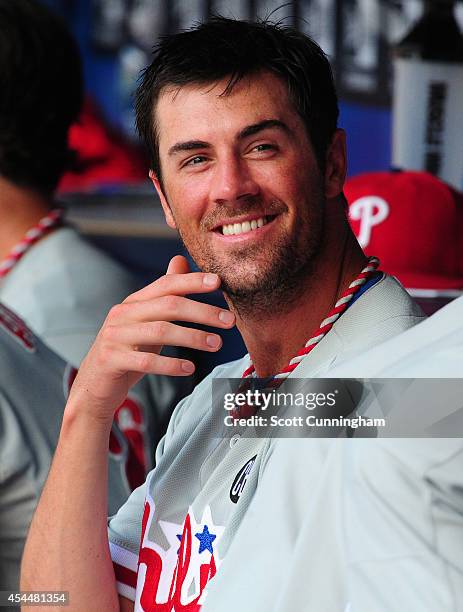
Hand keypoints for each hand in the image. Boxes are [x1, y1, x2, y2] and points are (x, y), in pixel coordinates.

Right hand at [67, 256, 234, 422]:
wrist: (95, 383)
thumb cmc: (128, 349)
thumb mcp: (146, 319)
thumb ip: (164, 293)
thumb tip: (180, 259)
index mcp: (134, 302)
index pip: (166, 284)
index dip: (192, 281)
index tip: (218, 282)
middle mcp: (123, 314)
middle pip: (168, 306)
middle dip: (202, 312)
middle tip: (229, 321)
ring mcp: (115, 336)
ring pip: (160, 331)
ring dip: (193, 337)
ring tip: (216, 344)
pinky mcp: (111, 360)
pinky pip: (146, 361)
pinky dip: (171, 364)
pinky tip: (189, 368)